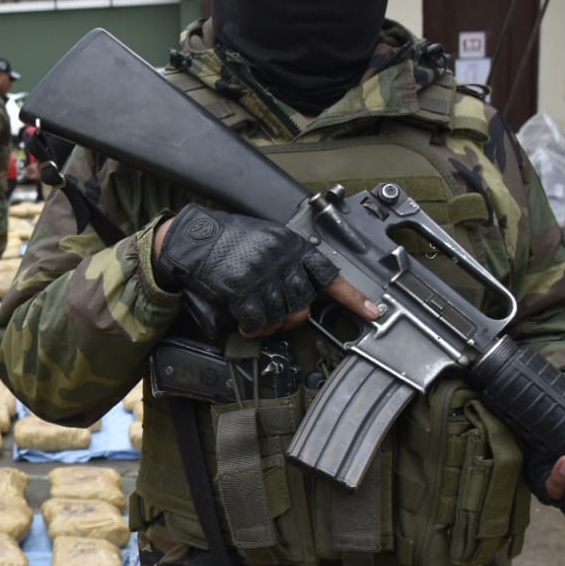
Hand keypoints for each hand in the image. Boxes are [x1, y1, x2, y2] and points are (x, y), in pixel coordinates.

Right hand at [153, 204, 377, 335]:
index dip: (353, 297)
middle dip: (293, 316)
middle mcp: (281, 259)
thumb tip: (302, 290)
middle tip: (278, 317)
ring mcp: (262, 274)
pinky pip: (258, 320)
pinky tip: (245, 324)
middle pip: (304, 303)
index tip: (373, 312)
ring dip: (269, 325)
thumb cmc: (226, 239)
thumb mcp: (266, 239)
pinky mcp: (241, 288)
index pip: (329, 274)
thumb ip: (287, 260)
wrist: (191, 237)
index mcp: (291, 245)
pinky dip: (253, 328)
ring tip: (256, 320)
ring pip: (282, 315)